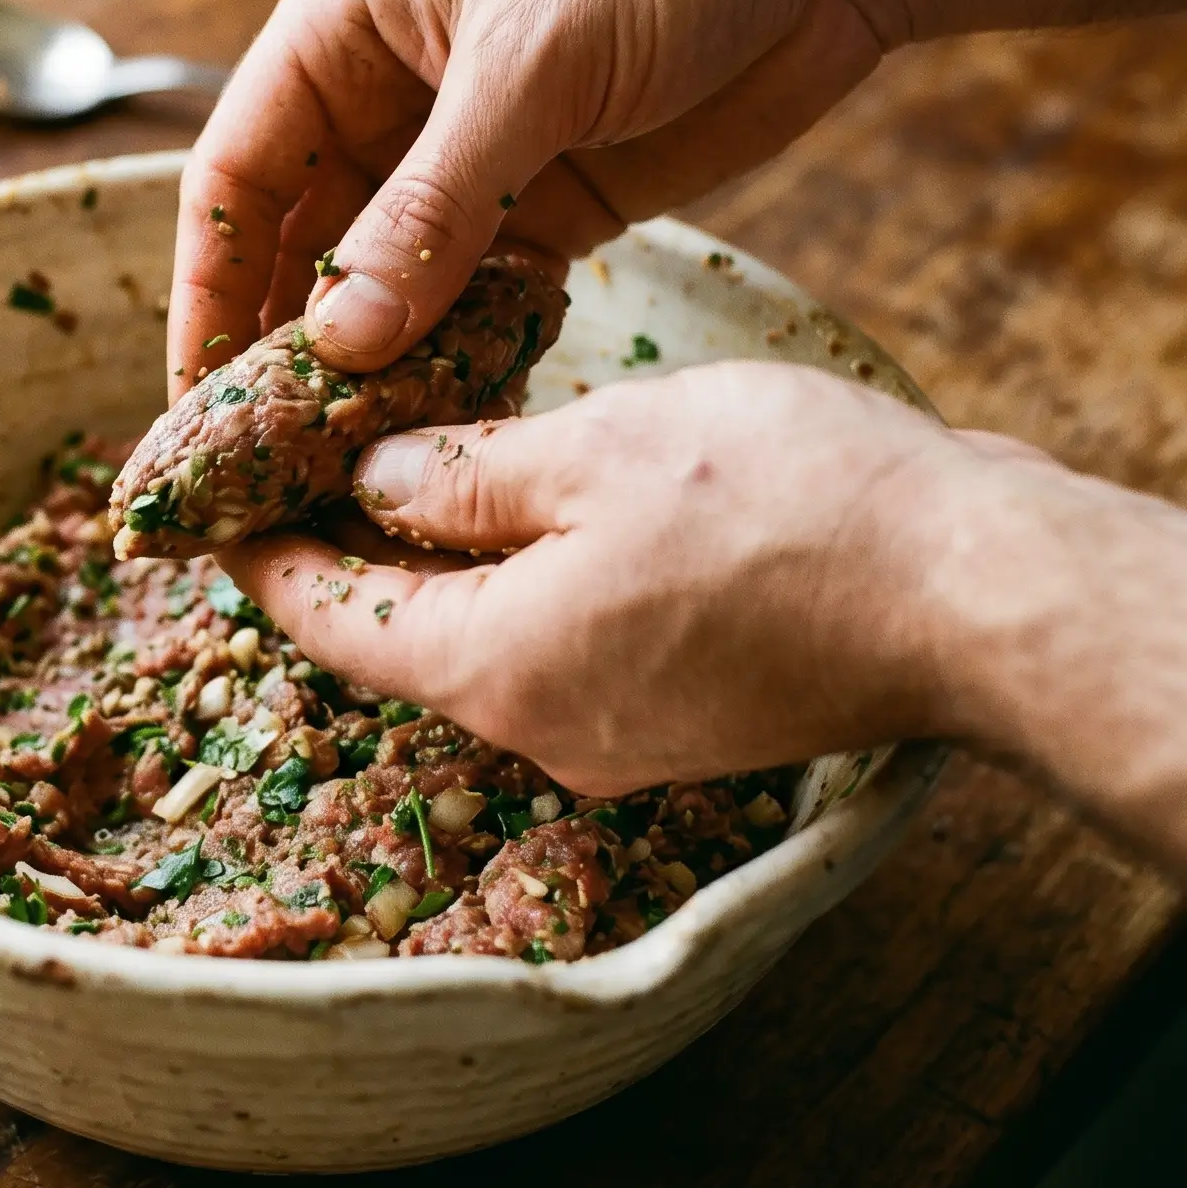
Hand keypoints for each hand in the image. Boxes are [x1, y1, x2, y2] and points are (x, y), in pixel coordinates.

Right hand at [167, 0, 888, 391]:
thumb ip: (431, 212)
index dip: (209, 286)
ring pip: (389, 282)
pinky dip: (464, 355)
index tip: (198, 395)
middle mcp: (389, 96)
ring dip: (378, 364)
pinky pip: (480, 297)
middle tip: (271, 456)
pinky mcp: (550, 201)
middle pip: (302, 241)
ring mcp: (471, 155)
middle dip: (288, 344)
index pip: (236, 173)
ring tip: (356, 462)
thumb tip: (341, 342)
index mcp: (343, 27)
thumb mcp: (528, 67)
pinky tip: (453, 422)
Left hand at [218, 363, 985, 795]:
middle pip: (400, 639)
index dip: (260, 558)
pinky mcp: (683, 717)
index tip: (212, 510)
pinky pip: (561, 648)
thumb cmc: (789, 507)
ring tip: (406, 470)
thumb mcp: (596, 452)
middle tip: (300, 472)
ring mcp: (616, 735)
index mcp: (492, 665)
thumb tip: (375, 482)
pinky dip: (522, 583)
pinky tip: (530, 510)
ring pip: (484, 642)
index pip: (329, 619)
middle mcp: (539, 728)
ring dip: (437, 565)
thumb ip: (465, 473)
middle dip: (345, 556)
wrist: (975, 592)